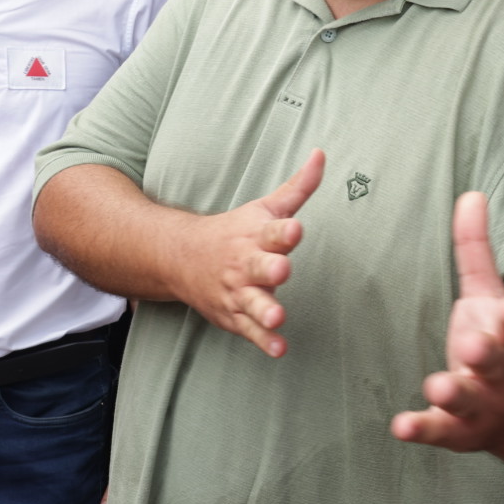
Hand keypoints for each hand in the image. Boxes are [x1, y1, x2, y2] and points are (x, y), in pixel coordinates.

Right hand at [173, 148, 324, 356]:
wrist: (181, 257)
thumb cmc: (236, 231)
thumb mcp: (265, 206)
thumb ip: (299, 186)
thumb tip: (323, 153)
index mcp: (255, 235)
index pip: (272, 231)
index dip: (284, 231)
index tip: (295, 229)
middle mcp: (245, 264)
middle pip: (260, 267)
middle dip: (270, 269)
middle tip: (282, 270)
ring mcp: (238, 292)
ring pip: (252, 303)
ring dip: (264, 311)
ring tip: (277, 316)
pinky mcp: (235, 316)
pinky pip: (250, 331)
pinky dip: (263, 341)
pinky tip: (279, 349)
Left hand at [391, 191, 503, 452]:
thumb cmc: (497, 340)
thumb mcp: (489, 295)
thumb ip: (475, 249)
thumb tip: (471, 194)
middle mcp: (502, 373)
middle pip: (496, 362)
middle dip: (485, 354)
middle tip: (472, 345)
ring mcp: (482, 404)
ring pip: (469, 400)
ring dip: (453, 393)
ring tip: (437, 385)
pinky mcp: (457, 429)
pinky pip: (439, 430)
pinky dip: (422, 428)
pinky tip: (400, 425)